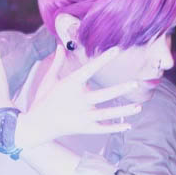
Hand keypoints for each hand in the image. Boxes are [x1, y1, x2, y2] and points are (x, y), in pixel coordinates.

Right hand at [16, 44, 141, 147]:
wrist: (36, 125)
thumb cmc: (43, 100)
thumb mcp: (49, 79)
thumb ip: (57, 62)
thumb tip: (60, 45)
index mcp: (70, 85)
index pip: (90, 69)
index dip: (103, 59)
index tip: (117, 49)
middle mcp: (78, 100)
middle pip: (104, 94)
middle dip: (121, 89)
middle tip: (136, 83)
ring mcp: (82, 116)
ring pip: (107, 113)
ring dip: (124, 111)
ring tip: (139, 107)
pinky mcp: (84, 128)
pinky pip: (103, 128)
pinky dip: (116, 128)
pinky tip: (128, 125)